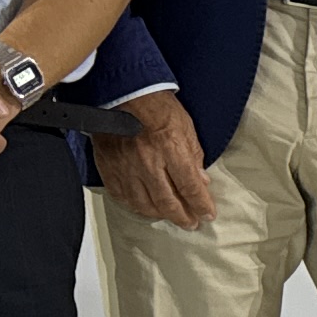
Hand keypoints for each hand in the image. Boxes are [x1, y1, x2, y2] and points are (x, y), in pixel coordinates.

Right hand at [91, 91, 217, 228]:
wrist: (122, 93)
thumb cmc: (157, 106)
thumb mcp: (186, 127)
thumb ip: (194, 156)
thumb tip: (201, 182)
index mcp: (171, 149)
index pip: (190, 187)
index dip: (201, 204)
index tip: (207, 214)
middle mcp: (148, 162)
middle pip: (167, 201)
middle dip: (182, 216)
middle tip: (190, 222)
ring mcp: (126, 167)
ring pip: (143, 203)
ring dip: (159, 214)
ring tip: (169, 216)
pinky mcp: (109, 167)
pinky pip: (121, 195)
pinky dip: (134, 205)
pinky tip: (143, 207)